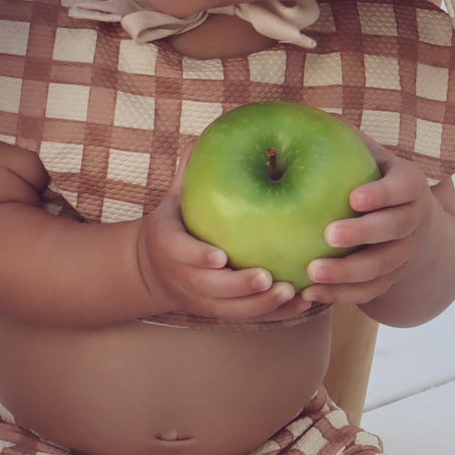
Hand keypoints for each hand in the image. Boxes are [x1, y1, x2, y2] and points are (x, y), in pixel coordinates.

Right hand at [136, 158, 308, 322]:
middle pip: (209, 288)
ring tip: (292, 292)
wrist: (152, 268)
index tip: (220, 257)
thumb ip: (190, 171)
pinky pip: (248, 318)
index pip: (180, 254)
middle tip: (267, 277)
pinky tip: (302, 302)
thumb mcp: (174, 197)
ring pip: (231, 309)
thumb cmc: (174, 223)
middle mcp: (182, 276)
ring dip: (260, 305)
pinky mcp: (220, 310)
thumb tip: (206, 136)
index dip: (198, 258)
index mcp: (167, 245)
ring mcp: (201, 298)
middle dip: (238, 287)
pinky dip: (274, 314)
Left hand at [300, 142, 437, 307]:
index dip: (382, 194)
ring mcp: (405, 252)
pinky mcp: (392, 277)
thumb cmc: (372, 176)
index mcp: (409, 185)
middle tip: (329, 235)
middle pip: (395, 230)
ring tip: (312, 274)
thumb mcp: (365, 153)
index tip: (354, 197)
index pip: (403, 188)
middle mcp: (414, 220)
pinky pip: (370, 291)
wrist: (411, 220)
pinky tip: (309, 294)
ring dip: (348, 273)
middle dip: (364, 234)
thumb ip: (339, 138)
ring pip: (382, 267)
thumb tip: (295, 116)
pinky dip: (342, 295)